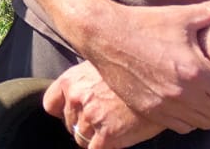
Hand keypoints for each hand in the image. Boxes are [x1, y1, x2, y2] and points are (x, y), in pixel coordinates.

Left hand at [47, 63, 167, 148]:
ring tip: (108, 129)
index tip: (72, 114)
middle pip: (69, 123)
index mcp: (70, 81)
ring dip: (92, 137)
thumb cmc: (130, 73)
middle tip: (100, 121)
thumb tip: (76, 94)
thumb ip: (83, 82)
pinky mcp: (108, 136)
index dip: (62, 112)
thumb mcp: (99, 68)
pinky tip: (113, 140)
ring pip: (80, 138)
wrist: (158, 83)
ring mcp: (91, 118)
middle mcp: (76, 99)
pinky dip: (102, 147)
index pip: (51, 104)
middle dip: (81, 124)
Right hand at [78, 2, 209, 133]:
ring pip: (203, 122)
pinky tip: (183, 103)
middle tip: (208, 85)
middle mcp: (184, 93)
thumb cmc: (143, 23)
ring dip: (206, 111)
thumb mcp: (180, 16)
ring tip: (200, 95)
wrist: (103, 34)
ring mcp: (166, 104)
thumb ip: (209, 14)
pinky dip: (188, 119)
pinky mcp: (150, 109)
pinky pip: (182, 126)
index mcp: (196, 71)